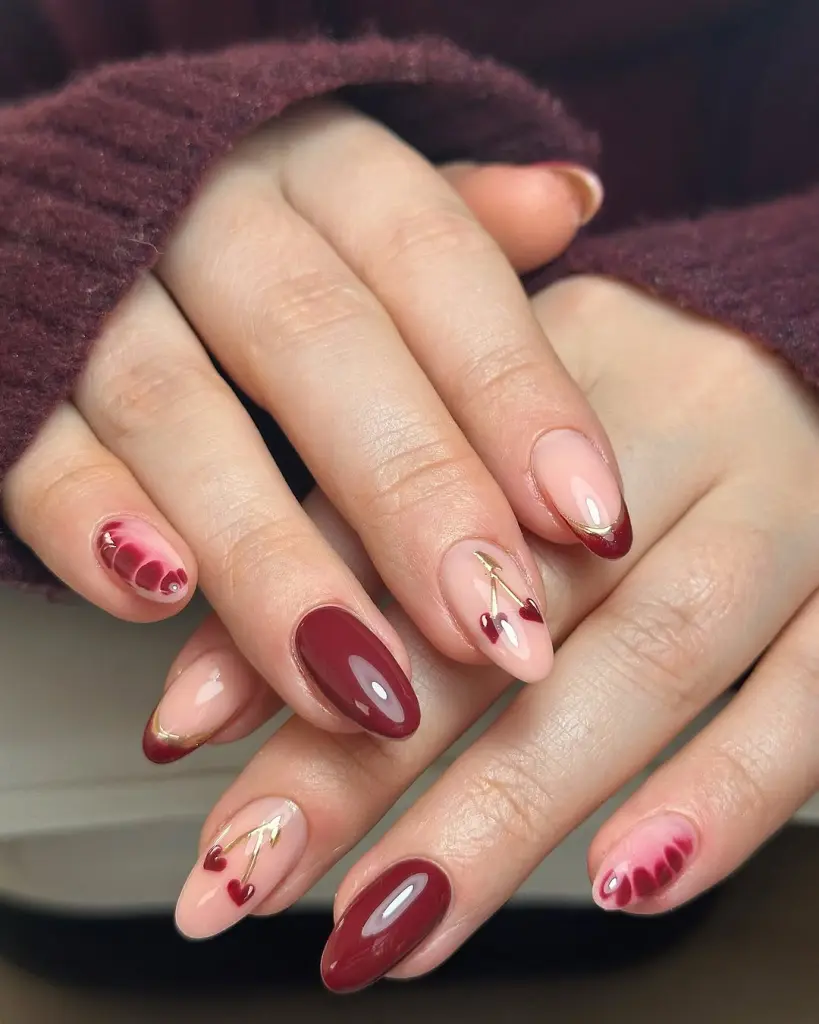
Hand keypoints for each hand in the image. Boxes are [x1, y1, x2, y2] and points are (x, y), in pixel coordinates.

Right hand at [2, 101, 623, 744]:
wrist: (84, 212)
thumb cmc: (263, 237)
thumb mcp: (363, 211)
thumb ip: (457, 228)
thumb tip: (569, 202)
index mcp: (317, 167)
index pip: (436, 261)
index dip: (516, 395)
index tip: (590, 523)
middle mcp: (209, 216)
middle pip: (317, 343)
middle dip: (413, 497)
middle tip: (498, 630)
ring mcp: (97, 293)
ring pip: (176, 415)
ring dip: (273, 562)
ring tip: (362, 683)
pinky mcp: (13, 372)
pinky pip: (40, 452)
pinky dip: (95, 528)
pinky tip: (160, 606)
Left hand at [171, 277, 817, 990]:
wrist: (812, 349)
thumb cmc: (638, 406)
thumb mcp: (498, 426)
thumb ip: (360, 537)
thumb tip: (203, 699)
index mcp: (562, 358)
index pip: (405, 502)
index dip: (295, 626)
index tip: (189, 745)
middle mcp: (681, 412)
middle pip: (510, 594)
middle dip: (370, 753)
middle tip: (255, 869)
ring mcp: (788, 495)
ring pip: (648, 657)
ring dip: (510, 808)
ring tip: (394, 923)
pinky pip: (810, 697)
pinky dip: (721, 798)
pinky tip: (626, 881)